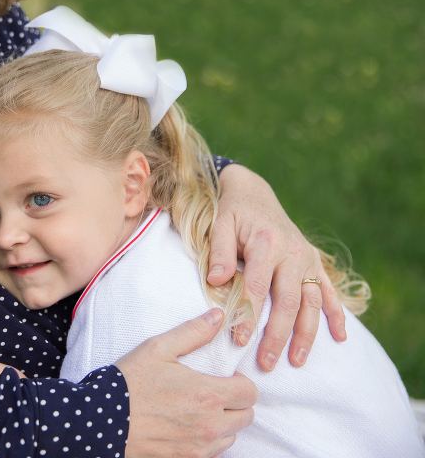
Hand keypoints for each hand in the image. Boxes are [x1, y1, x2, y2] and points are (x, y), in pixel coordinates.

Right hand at [116, 309, 256, 457]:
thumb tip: (219, 316)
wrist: (102, 420)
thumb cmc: (129, 382)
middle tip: (212, 393)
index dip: (240, 382)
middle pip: (246, 416)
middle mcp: (209, 425)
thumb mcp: (158, 349)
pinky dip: (208, 441)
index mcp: (207, 394)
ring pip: (231, 437)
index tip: (223, 378)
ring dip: (223, 423)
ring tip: (199, 410)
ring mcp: (199, 447)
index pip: (250, 393)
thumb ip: (193, 332)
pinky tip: (188, 427)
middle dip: (235, 403)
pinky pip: (213, 453)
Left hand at [207, 164, 346, 370]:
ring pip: (312, 303)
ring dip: (306, 334)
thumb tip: (216, 282)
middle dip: (278, 335)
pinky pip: (329, 292)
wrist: (254, 194)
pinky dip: (336, 315)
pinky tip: (339, 338)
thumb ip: (219, 254)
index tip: (240, 341)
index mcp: (268, 244)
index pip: (258, 287)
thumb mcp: (219, 225)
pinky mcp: (315, 262)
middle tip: (265, 363)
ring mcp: (308, 259)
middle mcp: (293, 252)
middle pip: (289, 302)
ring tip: (296, 361)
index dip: (250, 316)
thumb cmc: (232, 213)